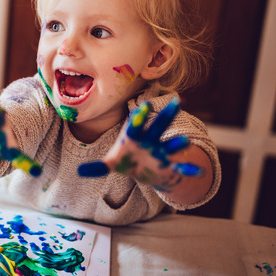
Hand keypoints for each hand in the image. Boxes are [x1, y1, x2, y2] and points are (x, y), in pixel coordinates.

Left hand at [78, 98, 200, 190]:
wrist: (145, 170)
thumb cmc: (128, 160)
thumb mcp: (112, 163)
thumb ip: (98, 167)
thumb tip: (79, 171)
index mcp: (135, 136)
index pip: (136, 124)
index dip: (140, 116)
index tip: (144, 106)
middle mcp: (151, 140)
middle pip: (159, 126)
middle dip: (167, 115)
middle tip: (177, 102)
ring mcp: (162, 152)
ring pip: (171, 145)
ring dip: (178, 144)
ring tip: (185, 141)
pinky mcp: (169, 165)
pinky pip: (180, 168)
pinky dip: (189, 170)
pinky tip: (197, 173)